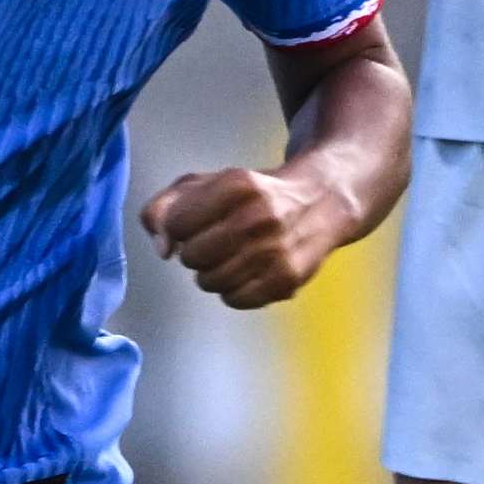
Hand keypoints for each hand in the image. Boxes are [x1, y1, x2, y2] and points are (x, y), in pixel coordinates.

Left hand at [142, 163, 354, 310]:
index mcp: (238, 184)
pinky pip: (234, 299)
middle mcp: (259, 217)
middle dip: (194, 251)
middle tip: (213, 241)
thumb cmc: (252, 193)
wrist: (320, 202)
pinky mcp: (287, 279)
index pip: (177, 223)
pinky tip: (246, 271)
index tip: (193, 222)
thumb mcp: (206, 183)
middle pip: (192, 256)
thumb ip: (165, 207)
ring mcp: (276, 251)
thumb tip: (162, 248)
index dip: (178, 226)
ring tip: (230, 256)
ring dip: (211, 273)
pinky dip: (232, 290)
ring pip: (210, 282)